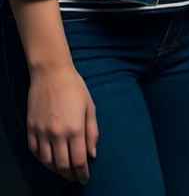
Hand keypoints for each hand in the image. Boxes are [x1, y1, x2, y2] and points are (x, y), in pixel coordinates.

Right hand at [26, 64, 97, 183]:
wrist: (51, 74)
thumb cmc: (74, 88)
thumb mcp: (90, 107)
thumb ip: (92, 132)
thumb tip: (92, 154)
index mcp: (75, 128)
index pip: (79, 160)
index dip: (82, 173)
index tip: (85, 179)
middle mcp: (57, 133)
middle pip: (62, 165)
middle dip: (70, 175)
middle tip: (75, 178)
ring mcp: (42, 132)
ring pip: (47, 162)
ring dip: (56, 170)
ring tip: (64, 171)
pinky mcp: (31, 129)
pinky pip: (35, 152)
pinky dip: (42, 160)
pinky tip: (49, 160)